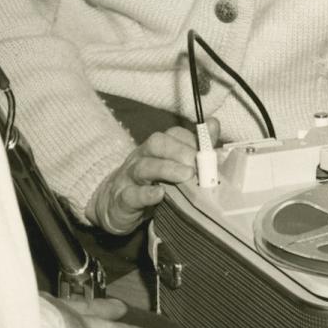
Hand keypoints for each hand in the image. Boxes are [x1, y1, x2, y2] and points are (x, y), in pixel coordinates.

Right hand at [87, 123, 214, 235]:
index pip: (173, 134)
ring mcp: (130, 178)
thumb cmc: (150, 184)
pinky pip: (131, 194)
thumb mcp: (171, 166)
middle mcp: (142, 157)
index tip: (208, 151)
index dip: (192, 140)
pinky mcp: (122, 200)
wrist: (113, 204)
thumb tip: (214, 124)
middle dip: (180, 151)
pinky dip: (146, 194)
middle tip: (198, 165)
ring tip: (186, 175)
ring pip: (144, 167)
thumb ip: (194, 147)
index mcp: (156, 148)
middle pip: (157, 144)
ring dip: (167, 169)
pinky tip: (159, 194)